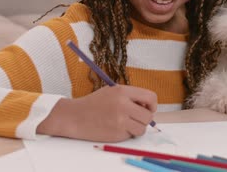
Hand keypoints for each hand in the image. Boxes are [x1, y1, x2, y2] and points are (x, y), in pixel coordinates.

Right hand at [37, 85, 157, 141]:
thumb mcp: (112, 91)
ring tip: (125, 123)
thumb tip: (149, 107)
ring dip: (137, 128)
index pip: (151, 97)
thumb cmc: (94, 103)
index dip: (152, 105)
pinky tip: (116, 128)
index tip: (147, 108)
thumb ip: (130, 96)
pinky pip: (131, 135)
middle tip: (135, 118)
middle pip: (148, 116)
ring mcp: (120, 120)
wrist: (74, 116)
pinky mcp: (116, 133)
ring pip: (142, 128)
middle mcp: (123, 105)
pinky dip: (127, 134)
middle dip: (145, 118)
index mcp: (123, 91)